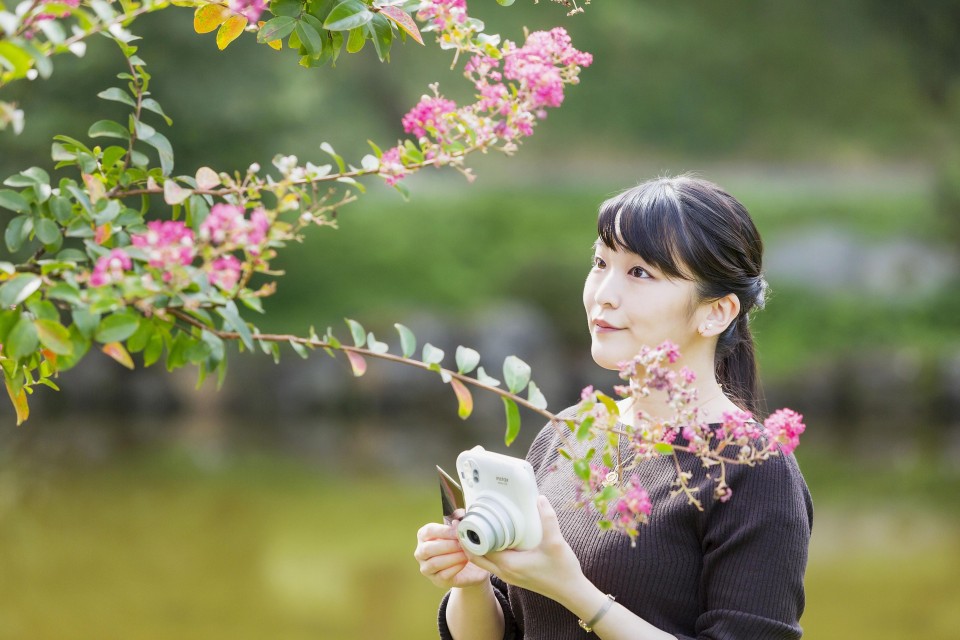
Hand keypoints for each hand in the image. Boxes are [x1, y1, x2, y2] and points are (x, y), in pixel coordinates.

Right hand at [415, 514, 490, 589]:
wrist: (470, 567)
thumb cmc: (460, 545)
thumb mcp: (460, 531)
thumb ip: (458, 522)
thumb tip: (457, 520)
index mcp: (424, 536)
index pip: (428, 531)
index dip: (443, 531)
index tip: (458, 531)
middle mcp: (421, 552)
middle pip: (428, 548)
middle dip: (448, 545)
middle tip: (462, 544)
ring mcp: (426, 568)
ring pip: (435, 563)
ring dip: (452, 557)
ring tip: (466, 554)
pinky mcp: (436, 580)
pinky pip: (443, 575)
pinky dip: (455, 568)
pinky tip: (464, 562)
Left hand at [463, 495, 586, 603]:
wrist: (571, 592)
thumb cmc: (562, 570)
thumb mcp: (555, 542)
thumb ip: (547, 518)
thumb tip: (540, 498)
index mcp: (509, 564)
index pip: (479, 550)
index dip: (470, 535)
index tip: (467, 519)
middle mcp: (504, 572)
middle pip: (476, 557)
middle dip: (469, 541)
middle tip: (468, 521)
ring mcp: (509, 576)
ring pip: (484, 561)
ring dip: (478, 547)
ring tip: (480, 526)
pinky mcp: (514, 576)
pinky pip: (494, 563)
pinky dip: (489, 552)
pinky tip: (497, 538)